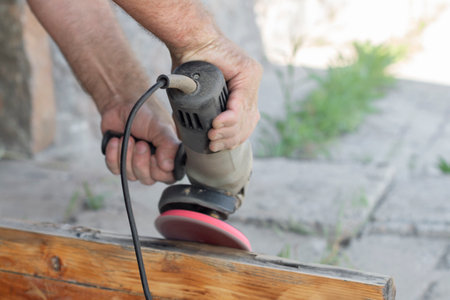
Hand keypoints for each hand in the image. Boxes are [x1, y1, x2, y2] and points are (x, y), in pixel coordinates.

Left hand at [100, 96, 179, 184]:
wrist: (121, 102)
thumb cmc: (145, 111)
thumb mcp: (161, 127)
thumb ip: (169, 146)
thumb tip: (169, 167)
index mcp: (169, 154)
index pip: (168, 176)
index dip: (159, 170)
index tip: (154, 155)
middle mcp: (154, 161)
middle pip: (148, 179)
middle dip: (140, 162)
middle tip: (140, 143)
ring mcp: (136, 162)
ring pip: (131, 176)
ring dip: (127, 155)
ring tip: (128, 137)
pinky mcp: (120, 160)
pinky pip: (116, 170)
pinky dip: (113, 155)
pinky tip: (116, 140)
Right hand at [171, 35, 262, 151]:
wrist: (189, 40)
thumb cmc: (189, 65)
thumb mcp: (198, 98)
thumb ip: (204, 116)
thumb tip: (197, 140)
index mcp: (243, 93)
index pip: (246, 124)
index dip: (233, 139)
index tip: (216, 146)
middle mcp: (251, 86)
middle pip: (248, 123)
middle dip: (230, 138)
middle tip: (213, 143)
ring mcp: (253, 78)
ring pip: (246, 116)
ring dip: (228, 130)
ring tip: (212, 135)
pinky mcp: (249, 72)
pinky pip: (241, 103)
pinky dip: (230, 117)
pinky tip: (217, 124)